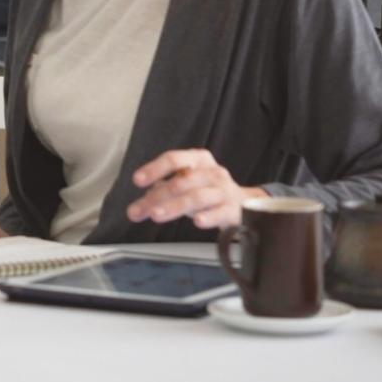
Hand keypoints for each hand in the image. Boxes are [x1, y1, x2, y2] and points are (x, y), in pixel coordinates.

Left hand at [126, 148, 266, 230]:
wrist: (244, 204)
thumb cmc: (208, 191)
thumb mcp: (185, 186)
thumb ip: (160, 194)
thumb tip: (137, 208)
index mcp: (197, 160)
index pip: (174, 159)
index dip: (154, 169)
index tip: (137, 180)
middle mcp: (211, 172)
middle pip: (181, 182)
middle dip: (157, 197)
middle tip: (139, 210)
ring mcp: (223, 190)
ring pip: (197, 196)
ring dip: (175, 206)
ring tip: (156, 215)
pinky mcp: (233, 209)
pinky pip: (220, 212)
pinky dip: (208, 217)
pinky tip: (198, 222)